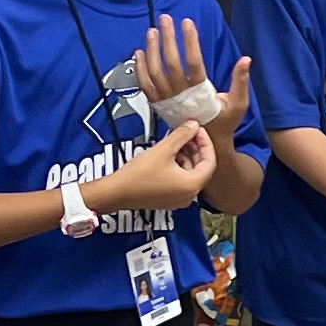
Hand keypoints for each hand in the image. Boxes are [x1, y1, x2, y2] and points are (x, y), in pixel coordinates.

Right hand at [90, 119, 216, 217]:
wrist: (116, 192)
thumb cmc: (139, 174)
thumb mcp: (163, 149)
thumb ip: (182, 135)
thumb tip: (193, 125)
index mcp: (192, 185)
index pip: (210, 161)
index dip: (205, 142)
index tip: (198, 130)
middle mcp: (189, 195)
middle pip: (201, 168)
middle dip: (196, 149)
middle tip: (189, 133)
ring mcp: (178, 200)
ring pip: (190, 174)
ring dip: (187, 157)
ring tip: (177, 142)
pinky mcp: (168, 200)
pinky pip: (180, 181)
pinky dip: (178, 167)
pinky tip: (168, 155)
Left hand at [140, 21, 247, 135]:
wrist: (206, 143)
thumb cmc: (224, 121)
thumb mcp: (239, 103)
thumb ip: (241, 81)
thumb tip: (246, 59)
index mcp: (201, 93)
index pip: (194, 62)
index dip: (190, 41)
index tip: (187, 22)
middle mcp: (181, 96)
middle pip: (171, 63)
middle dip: (168, 38)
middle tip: (166, 19)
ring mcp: (167, 101)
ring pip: (155, 72)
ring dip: (152, 50)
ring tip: (153, 31)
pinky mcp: (158, 104)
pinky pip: (145, 85)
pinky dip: (140, 68)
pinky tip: (140, 52)